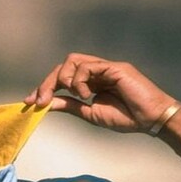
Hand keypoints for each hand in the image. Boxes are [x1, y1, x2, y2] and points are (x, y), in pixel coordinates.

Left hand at [24, 53, 176, 133]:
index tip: (30, 102)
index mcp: (91, 82)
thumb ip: (70, 105)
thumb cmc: (126, 117)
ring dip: (64, 79)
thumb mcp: (90, 113)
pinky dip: (80, 80)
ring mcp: (105, 67)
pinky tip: (87, 94)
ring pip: (73, 61)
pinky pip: (88, 66)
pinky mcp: (115, 67)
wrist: (150, 120)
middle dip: (47, 83)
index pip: (62, 76)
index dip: (45, 87)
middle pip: (64, 65)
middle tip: (40, 100)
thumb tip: (48, 103)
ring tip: (73, 96)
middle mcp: (97, 71)